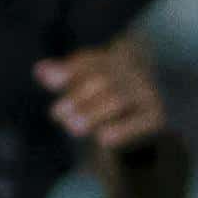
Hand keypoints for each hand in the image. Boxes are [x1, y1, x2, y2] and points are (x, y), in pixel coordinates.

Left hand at [34, 37, 166, 151]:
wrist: (154, 133)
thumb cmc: (111, 105)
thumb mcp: (87, 90)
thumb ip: (67, 77)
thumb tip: (39, 70)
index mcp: (117, 58)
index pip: (91, 61)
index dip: (70, 70)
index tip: (48, 81)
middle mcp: (134, 72)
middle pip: (103, 78)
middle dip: (77, 95)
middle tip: (57, 114)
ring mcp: (148, 94)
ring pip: (117, 98)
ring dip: (91, 112)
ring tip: (72, 128)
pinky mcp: (158, 118)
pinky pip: (140, 122)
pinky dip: (122, 129)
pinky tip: (103, 138)